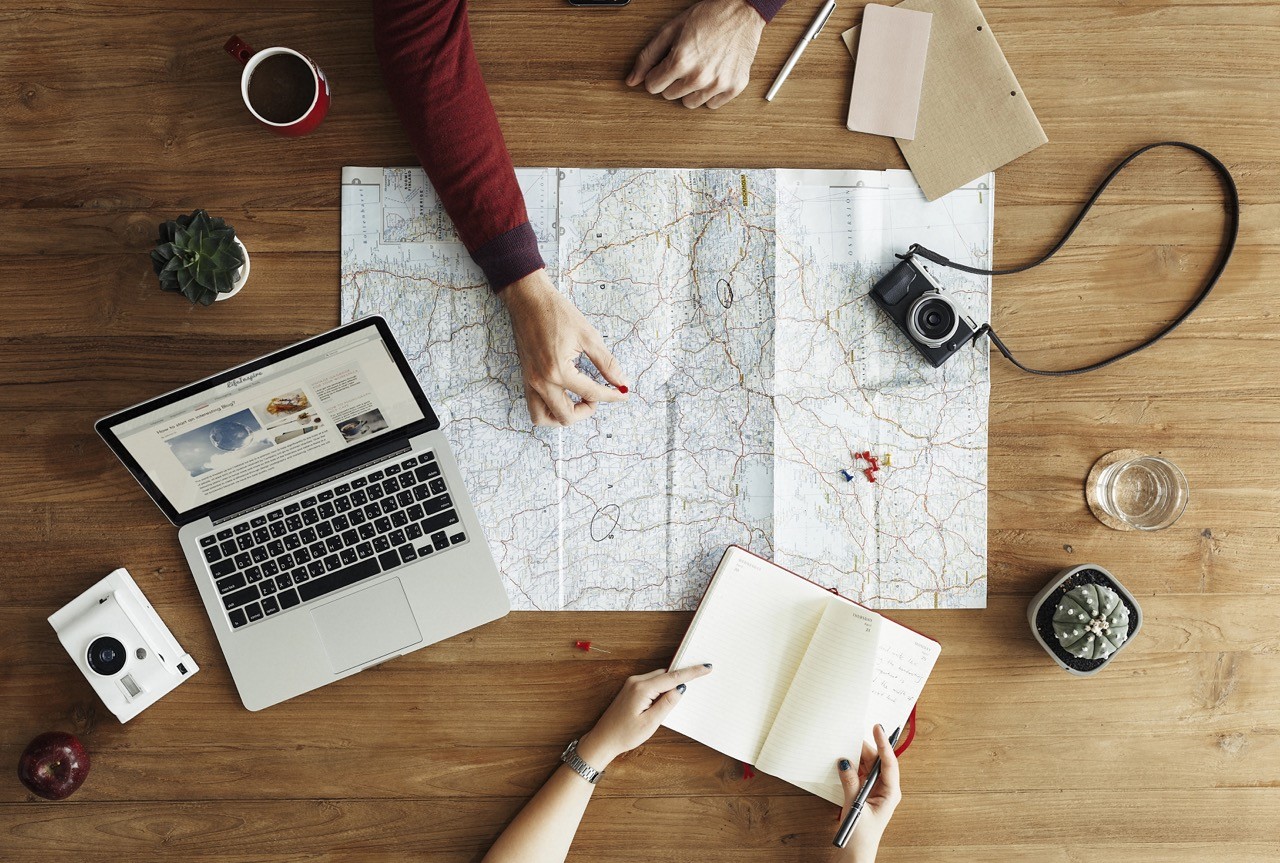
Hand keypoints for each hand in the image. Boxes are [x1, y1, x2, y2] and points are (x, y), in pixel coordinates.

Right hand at [499, 269, 629, 426]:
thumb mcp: (588, 336)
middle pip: (566, 416)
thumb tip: (621, 381)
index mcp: (558, 371)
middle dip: (586, 411)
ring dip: (563, 416)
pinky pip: (534, 406)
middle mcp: (541, 382)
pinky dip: (549, 409)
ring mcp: (530, 382)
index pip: (590, 393)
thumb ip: (606, 363)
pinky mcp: (526, 378)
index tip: (623, 394)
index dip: (611, 396)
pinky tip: (564, 395)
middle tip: (598, 396)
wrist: (528, 300)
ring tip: (578, 401)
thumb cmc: (557, 313)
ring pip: (544, 418)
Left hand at [575, 666, 712, 767]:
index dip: (692, 672)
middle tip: (701, 677)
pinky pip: (651, 682)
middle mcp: (636, 682)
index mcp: (642, 688)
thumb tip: (680, 688)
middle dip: (682, 677)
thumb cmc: (625, 734)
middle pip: (666, 674)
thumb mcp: (650, 723)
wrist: (603, 740)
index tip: (706, 667)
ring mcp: (632, 684)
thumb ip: (667, 704)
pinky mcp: (630, 689)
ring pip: (659, 678)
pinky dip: (661, 687)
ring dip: (670, 684)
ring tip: (681, 695)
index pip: (673, 677)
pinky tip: (665, 699)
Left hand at [626, 0, 764, 109]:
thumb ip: (648, 56)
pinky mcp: (733, 88)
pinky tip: (713, 73)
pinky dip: (710, 92)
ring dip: (689, 89)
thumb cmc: (708, 16)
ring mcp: (717, 84)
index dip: (656, 74)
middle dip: (672, 80)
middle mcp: (699, 76)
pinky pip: (711, 104)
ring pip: (689, 103)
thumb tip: (632, 80)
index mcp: (680, 61)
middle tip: (685, 62)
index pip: (652, 86)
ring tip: (699, 68)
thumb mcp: (671, 30)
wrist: (742, 11)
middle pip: (669, 95)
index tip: (665, 65)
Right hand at [831, 725, 901, 862]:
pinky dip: (850, 767)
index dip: (884, 744)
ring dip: (856, 757)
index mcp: (890, 793)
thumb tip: (844, 762)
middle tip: (850, 737)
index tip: (878, 729)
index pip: (889, 763)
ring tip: (844, 747)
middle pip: (876, 761)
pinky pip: (858, 774)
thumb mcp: (856, 808)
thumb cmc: (862, 838)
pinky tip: (842, 762)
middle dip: (865, 749)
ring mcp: (873, 790)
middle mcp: (884, 789)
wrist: (856, 855)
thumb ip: (850, 783)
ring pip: (866, 766)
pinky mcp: (863, 793)